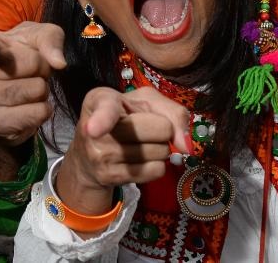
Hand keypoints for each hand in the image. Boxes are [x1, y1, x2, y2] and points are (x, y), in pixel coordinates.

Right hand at [0, 21, 65, 147]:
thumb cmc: (21, 54)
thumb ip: (50, 40)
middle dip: (42, 67)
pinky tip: (31, 104)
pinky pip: (37, 113)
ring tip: (30, 86)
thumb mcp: (37, 37)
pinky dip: (44, 109)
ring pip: (36, 89)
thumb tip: (59, 63)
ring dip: (43, 89)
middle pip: (31, 63)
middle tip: (31, 70)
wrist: (10, 92)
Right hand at [57, 87, 190, 215]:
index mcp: (100, 100)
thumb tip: (185, 145)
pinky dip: (156, 165)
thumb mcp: (145, 101)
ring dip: (160, 148)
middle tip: (143, 129)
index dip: (102, 120)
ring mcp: (101, 156)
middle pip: (160, 129)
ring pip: (161, 152)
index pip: (105, 111)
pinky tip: (140, 160)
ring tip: (139, 143)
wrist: (91, 154)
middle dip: (162, 129)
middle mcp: (95, 129)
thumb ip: (172, 112)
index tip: (93, 130)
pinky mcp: (110, 177)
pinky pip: (155, 171)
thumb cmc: (122, 118)